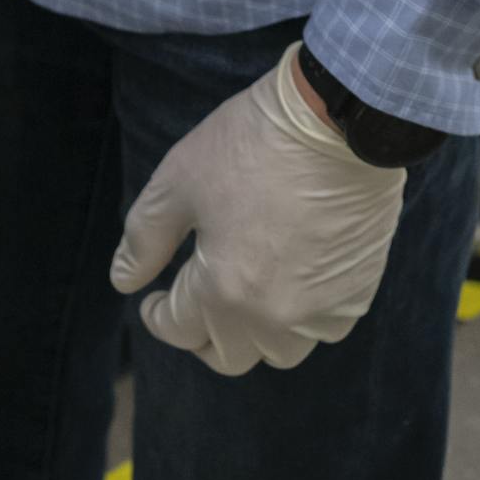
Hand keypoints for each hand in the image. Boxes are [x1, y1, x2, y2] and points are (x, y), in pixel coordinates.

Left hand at [106, 43, 406, 376]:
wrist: (337, 123)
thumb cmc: (252, 145)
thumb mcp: (179, 181)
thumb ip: (145, 238)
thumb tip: (123, 281)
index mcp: (222, 290)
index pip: (178, 330)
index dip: (157, 317)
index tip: (152, 302)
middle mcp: (272, 315)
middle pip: (227, 356)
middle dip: (200, 336)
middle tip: (191, 307)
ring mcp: (320, 310)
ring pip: (277, 352)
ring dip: (253, 335)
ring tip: (242, 299)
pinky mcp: (356, 294)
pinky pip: (321, 329)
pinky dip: (300, 318)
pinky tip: (290, 282)